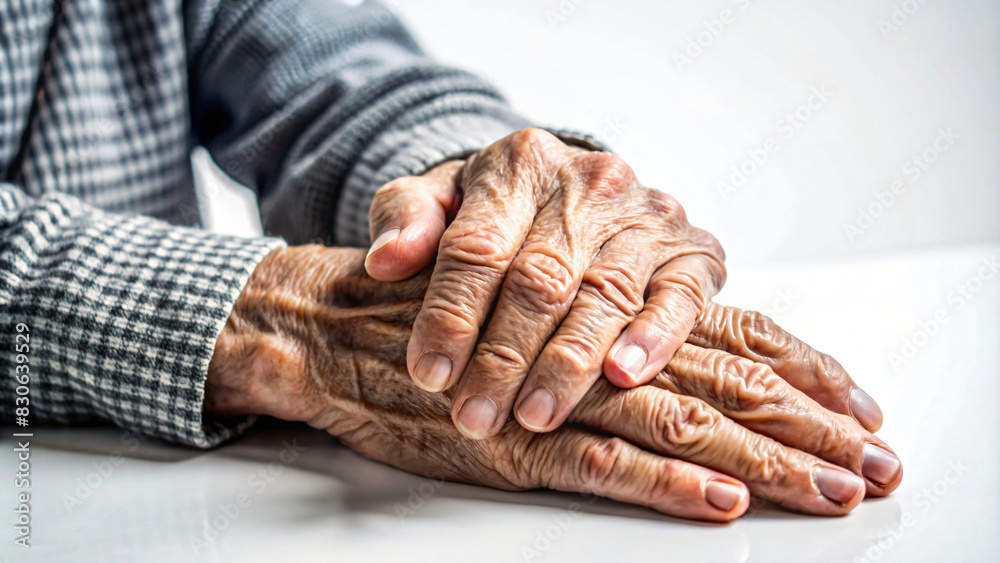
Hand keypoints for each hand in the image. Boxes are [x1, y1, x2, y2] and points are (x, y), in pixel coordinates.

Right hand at [206, 246, 900, 521]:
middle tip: (875, 470)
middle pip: (723, 388)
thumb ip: (602, 330)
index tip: (865, 412)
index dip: (803, 373)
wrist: (337, 325)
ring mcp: (554, 397)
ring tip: (827, 494)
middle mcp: (593, 348)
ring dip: (761, 464)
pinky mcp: (510, 441)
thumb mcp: (534, 311)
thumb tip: (680, 365)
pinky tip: (718, 505)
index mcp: (608, 314)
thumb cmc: (440, 317)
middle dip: (807, 433)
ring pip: (678, 427)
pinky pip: (598, 464)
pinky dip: (663, 485)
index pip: (728, 338)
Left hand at [364, 129, 725, 439]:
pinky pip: (681, 296)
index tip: (429, 374)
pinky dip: (654, 337)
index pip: (477, 247)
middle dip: (503, 358)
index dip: (451, 316)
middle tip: (475, 417)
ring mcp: (647, 215)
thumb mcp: (439, 198)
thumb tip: (387, 261)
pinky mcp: (693, 248)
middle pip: (539, 280)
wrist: (573, 191)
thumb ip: (405, 218)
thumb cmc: (498, 209)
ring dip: (567, 364)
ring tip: (533, 417)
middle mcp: (590, 181)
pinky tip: (623, 377)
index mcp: (519, 162)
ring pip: (604, 294)